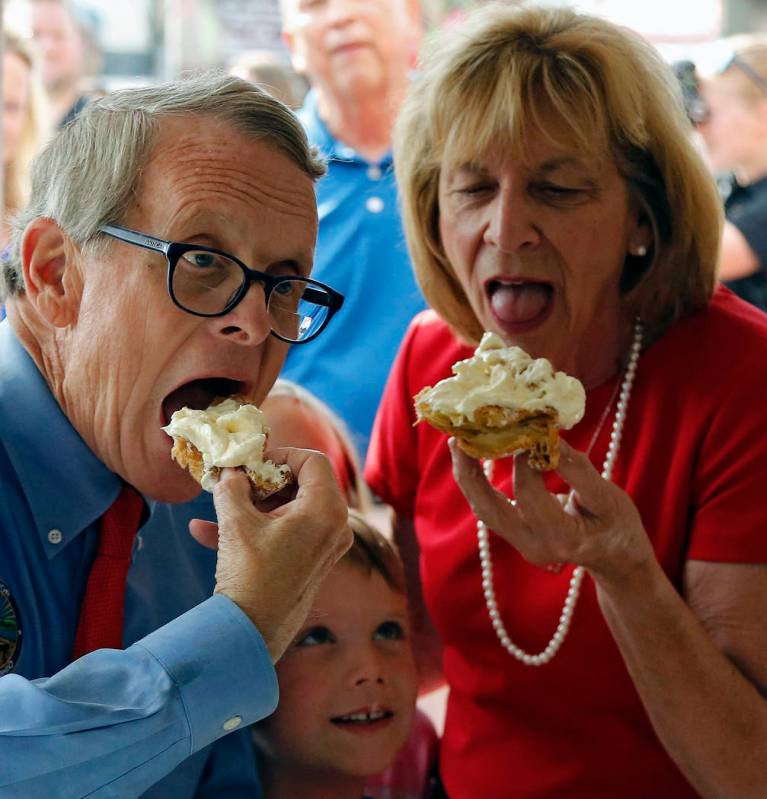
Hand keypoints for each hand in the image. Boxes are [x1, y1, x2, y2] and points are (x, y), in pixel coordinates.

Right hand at [189, 447, 350, 660]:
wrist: (251, 635)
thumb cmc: (250, 576)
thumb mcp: (236, 522)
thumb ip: (232, 486)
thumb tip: (230, 469)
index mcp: (326, 510)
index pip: (312, 461)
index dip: (280, 455)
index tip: (252, 463)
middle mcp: (335, 526)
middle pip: (304, 483)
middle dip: (265, 480)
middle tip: (236, 481)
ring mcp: (327, 546)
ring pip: (292, 508)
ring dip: (254, 504)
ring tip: (219, 505)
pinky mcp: (313, 562)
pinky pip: (287, 533)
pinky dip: (255, 528)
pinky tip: (206, 532)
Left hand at [449, 438, 654, 585]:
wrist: (616, 558)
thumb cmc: (617, 525)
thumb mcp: (609, 498)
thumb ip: (579, 471)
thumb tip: (550, 436)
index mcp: (562, 539)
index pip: (530, 495)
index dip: (523, 461)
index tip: (522, 428)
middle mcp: (534, 547)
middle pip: (489, 509)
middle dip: (471, 472)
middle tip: (459, 436)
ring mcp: (521, 546)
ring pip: (483, 510)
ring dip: (467, 475)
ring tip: (457, 442)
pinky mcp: (515, 537)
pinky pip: (488, 508)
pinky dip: (477, 482)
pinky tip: (471, 456)